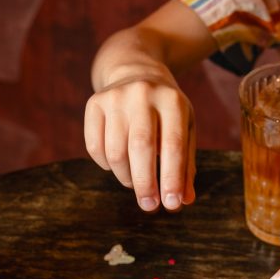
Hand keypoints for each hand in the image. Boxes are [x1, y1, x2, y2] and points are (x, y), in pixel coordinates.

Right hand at [84, 68, 195, 211]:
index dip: (172, 178)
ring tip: (135, 182)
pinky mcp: (94, 103)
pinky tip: (118, 165)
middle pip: (141, 148)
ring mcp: (115, 97)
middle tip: (149, 206)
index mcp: (172, 101)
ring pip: (115, 152)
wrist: (135, 72)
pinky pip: (95, 147)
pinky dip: (106, 166)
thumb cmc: (166, 111)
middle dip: (145, 183)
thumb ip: (185, 164)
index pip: (173, 145)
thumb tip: (184, 200)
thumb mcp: (184, 129)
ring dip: (125, 177)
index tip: (172, 205)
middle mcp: (143, 95)